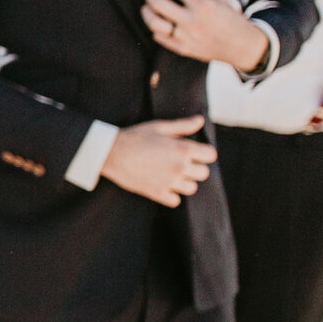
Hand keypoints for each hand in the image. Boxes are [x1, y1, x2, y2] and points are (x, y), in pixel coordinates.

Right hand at [99, 115, 216, 207]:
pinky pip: (175, 200)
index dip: (204, 153)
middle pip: (204, 173)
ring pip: (192, 188)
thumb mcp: (159, 127)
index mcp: (183, 149)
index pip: (211, 155)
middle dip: (195, 168)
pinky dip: (171, 195)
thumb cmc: (135, 137)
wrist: (111, 153)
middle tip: (181, 163)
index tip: (194, 152)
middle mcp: (180, 167)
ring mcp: (169, 182)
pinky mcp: (157, 193)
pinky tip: (163, 185)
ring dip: (185, 182)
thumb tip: (201, 121)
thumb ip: (183, 125)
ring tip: (172, 174)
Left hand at [141, 0, 267, 70]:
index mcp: (203, 5)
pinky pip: (158, 37)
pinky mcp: (182, 48)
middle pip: (157, 2)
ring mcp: (185, 36)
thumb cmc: (232, 20)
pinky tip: (159, 20)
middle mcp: (192, 21)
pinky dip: (155, 28)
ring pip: (153, 22)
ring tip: (148, 4)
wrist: (242, 48)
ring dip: (146, 11)